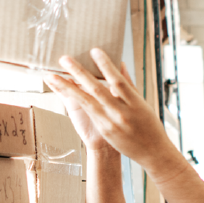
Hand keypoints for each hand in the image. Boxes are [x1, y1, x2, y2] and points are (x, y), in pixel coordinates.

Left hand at [45, 48, 178, 168]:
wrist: (151, 152)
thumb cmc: (150, 125)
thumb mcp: (144, 103)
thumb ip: (129, 84)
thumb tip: (120, 63)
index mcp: (136, 103)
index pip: (118, 81)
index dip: (106, 65)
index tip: (95, 51)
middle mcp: (122, 112)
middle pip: (97, 89)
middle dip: (79, 72)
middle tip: (65, 59)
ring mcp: (111, 122)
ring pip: (86, 100)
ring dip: (67, 86)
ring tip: (52, 74)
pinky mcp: (104, 129)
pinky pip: (86, 109)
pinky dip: (73, 97)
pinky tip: (61, 89)